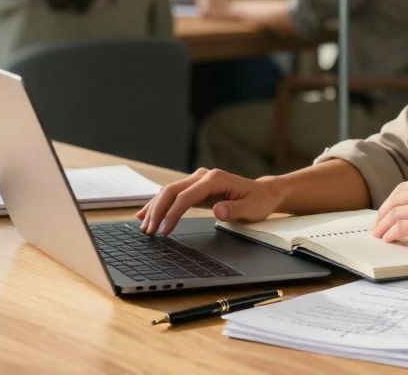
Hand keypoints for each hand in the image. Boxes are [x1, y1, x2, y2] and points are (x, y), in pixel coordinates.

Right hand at [135, 167, 283, 235]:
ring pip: (169, 191)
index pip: (186, 196)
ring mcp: (198, 180)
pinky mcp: (196, 188)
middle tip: (148, 231)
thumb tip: (217, 210)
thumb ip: (234, 210)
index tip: (165, 230)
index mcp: (214, 179)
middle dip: (157, 211)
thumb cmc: (258, 201)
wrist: (263, 193)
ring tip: (144, 226)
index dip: (173, 213)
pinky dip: (159, 204)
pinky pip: (173, 195)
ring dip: (155, 208)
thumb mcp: (251, 208)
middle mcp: (203, 176)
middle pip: (172, 191)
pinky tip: (147, 214)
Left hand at [371, 176, 407, 262]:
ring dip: (383, 225)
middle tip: (377, 226)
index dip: (390, 201)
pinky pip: (401, 227)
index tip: (384, 212)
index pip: (405, 188)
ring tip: (379, 235)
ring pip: (396, 213)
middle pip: (396, 198)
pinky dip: (391, 234)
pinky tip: (389, 239)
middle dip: (382, 213)